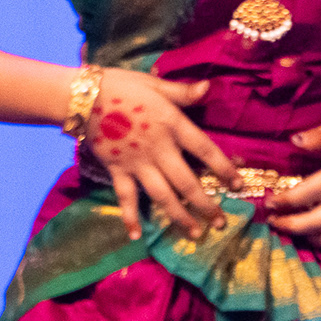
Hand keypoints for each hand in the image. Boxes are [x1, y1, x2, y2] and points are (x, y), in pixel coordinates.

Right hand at [87, 70, 239, 240]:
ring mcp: (138, 163)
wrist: (82, 97)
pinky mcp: (117, 170)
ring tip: (194, 234)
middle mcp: (159, 148)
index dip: (224, 168)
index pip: (205, 150)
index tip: (238, 184)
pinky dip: (130, 217)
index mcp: (172, 125)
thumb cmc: (121, 86)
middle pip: (187, 182)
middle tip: (220, 222)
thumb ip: (182, 92)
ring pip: (163, 195)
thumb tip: (208, 88)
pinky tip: (136, 236)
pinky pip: (126, 198)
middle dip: (205, 204)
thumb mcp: (155, 84)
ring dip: (179, 216)